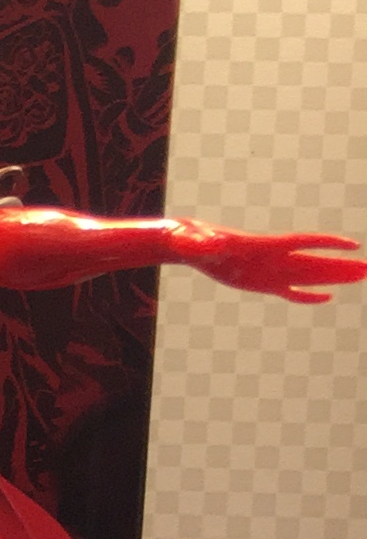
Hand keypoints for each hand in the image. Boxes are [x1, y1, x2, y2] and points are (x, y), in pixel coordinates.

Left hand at [186, 226, 365, 303]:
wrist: (189, 245)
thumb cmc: (191, 240)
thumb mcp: (196, 242)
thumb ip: (205, 244)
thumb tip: (209, 243)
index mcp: (263, 245)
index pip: (302, 243)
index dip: (327, 244)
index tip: (353, 245)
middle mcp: (273, 258)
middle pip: (314, 262)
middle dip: (341, 266)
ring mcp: (270, 272)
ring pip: (309, 276)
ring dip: (333, 278)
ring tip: (361, 276)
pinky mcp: (262, 284)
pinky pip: (290, 291)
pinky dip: (308, 296)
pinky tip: (326, 298)